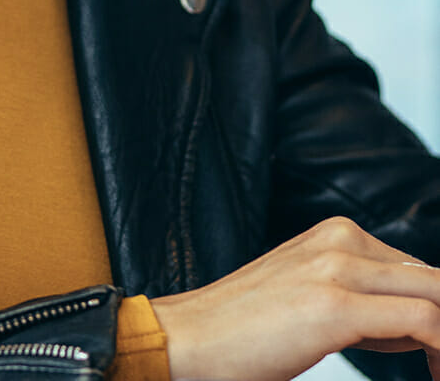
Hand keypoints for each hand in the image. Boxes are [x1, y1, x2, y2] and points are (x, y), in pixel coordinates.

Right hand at [150, 216, 439, 380]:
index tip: (437, 358)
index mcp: (336, 234)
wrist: (186, 338)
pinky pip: (425, 323)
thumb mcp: (310, 300)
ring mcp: (338, 267)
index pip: (422, 273)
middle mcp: (341, 239)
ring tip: (439, 375)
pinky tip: (434, 374)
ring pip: (438, 296)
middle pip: (437, 281)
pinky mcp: (335, 305)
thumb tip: (422, 327)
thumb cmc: (242, 331)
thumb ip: (365, 302)